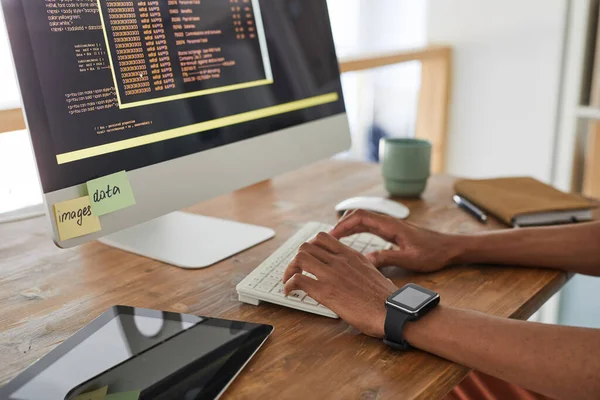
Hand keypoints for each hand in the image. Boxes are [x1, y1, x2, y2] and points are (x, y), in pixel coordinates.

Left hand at [282, 232, 396, 337]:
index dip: (311, 246)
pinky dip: (289, 285)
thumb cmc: (387, 299)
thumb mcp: (375, 274)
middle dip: (297, 258)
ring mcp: (332, 274)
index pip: (324, 238)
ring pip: (299, 258)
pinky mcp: (325, 291)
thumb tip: (368, 277)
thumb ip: (364, 270)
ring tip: (289, 281)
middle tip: (296, 271)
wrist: (392, 311)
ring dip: (290, 269)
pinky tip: (289, 293)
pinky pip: (298, 280)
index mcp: (352, 255)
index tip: (309, 258)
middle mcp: (340, 261)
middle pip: (307, 246)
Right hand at [329, 210, 457, 272]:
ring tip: (333, 240)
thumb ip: (387, 258)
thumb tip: (365, 260)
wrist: (450, 248)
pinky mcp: (391, 232)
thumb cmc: (434, 253)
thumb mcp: (410, 259)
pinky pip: (368, 227)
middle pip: (357, 216)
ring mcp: (389, 226)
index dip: (343, 225)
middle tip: (326, 239)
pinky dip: (355, 231)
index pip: (360, 218)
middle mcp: (388, 222)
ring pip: (362, 221)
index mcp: (390, 225)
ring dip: (346, 227)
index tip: (331, 236)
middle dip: (340, 225)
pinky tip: (349, 241)